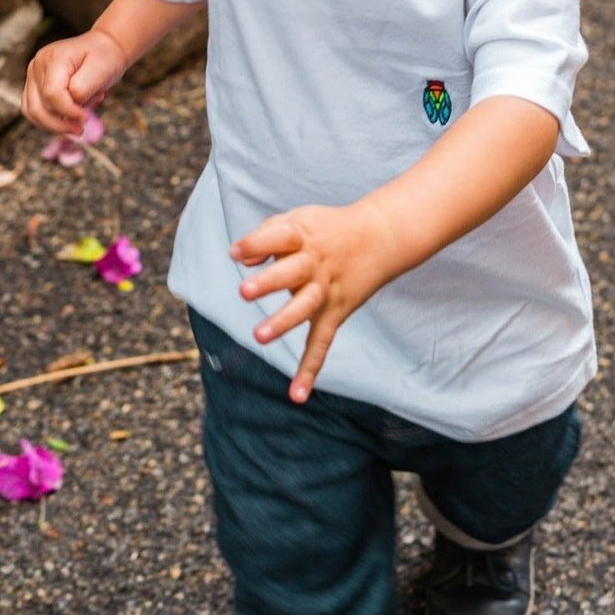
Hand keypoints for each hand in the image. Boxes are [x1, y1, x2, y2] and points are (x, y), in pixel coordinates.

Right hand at [21, 29, 126, 134]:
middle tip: (81, 129)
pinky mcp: (33, 84)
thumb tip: (70, 105)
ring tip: (75, 125)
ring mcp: (33, 74)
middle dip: (61, 123)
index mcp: (54, 58)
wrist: (102, 47)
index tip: (86, 118)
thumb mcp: (101, 70)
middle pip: (40, 106)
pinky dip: (47, 121)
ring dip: (54, 124)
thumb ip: (82, 88)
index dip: (69, 111)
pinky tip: (66, 121)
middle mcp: (37, 64)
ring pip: (33, 111)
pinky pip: (32, 110)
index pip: (52, 94)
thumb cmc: (104, 58)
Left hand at [230, 200, 391, 404]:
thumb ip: (267, 233)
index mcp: (303, 236)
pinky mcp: (334, 312)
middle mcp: (314, 264)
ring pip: (304, 307)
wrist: (379, 237)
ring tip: (259, 336)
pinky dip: (310, 369)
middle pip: (291, 272)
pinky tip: (297, 395)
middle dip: (268, 282)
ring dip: (283, 322)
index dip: (255, 244)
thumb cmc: (327, 229)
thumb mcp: (298, 219)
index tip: (234, 253)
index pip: (278, 237)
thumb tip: (241, 259)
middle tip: (244, 291)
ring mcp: (325, 290)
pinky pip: (321, 342)